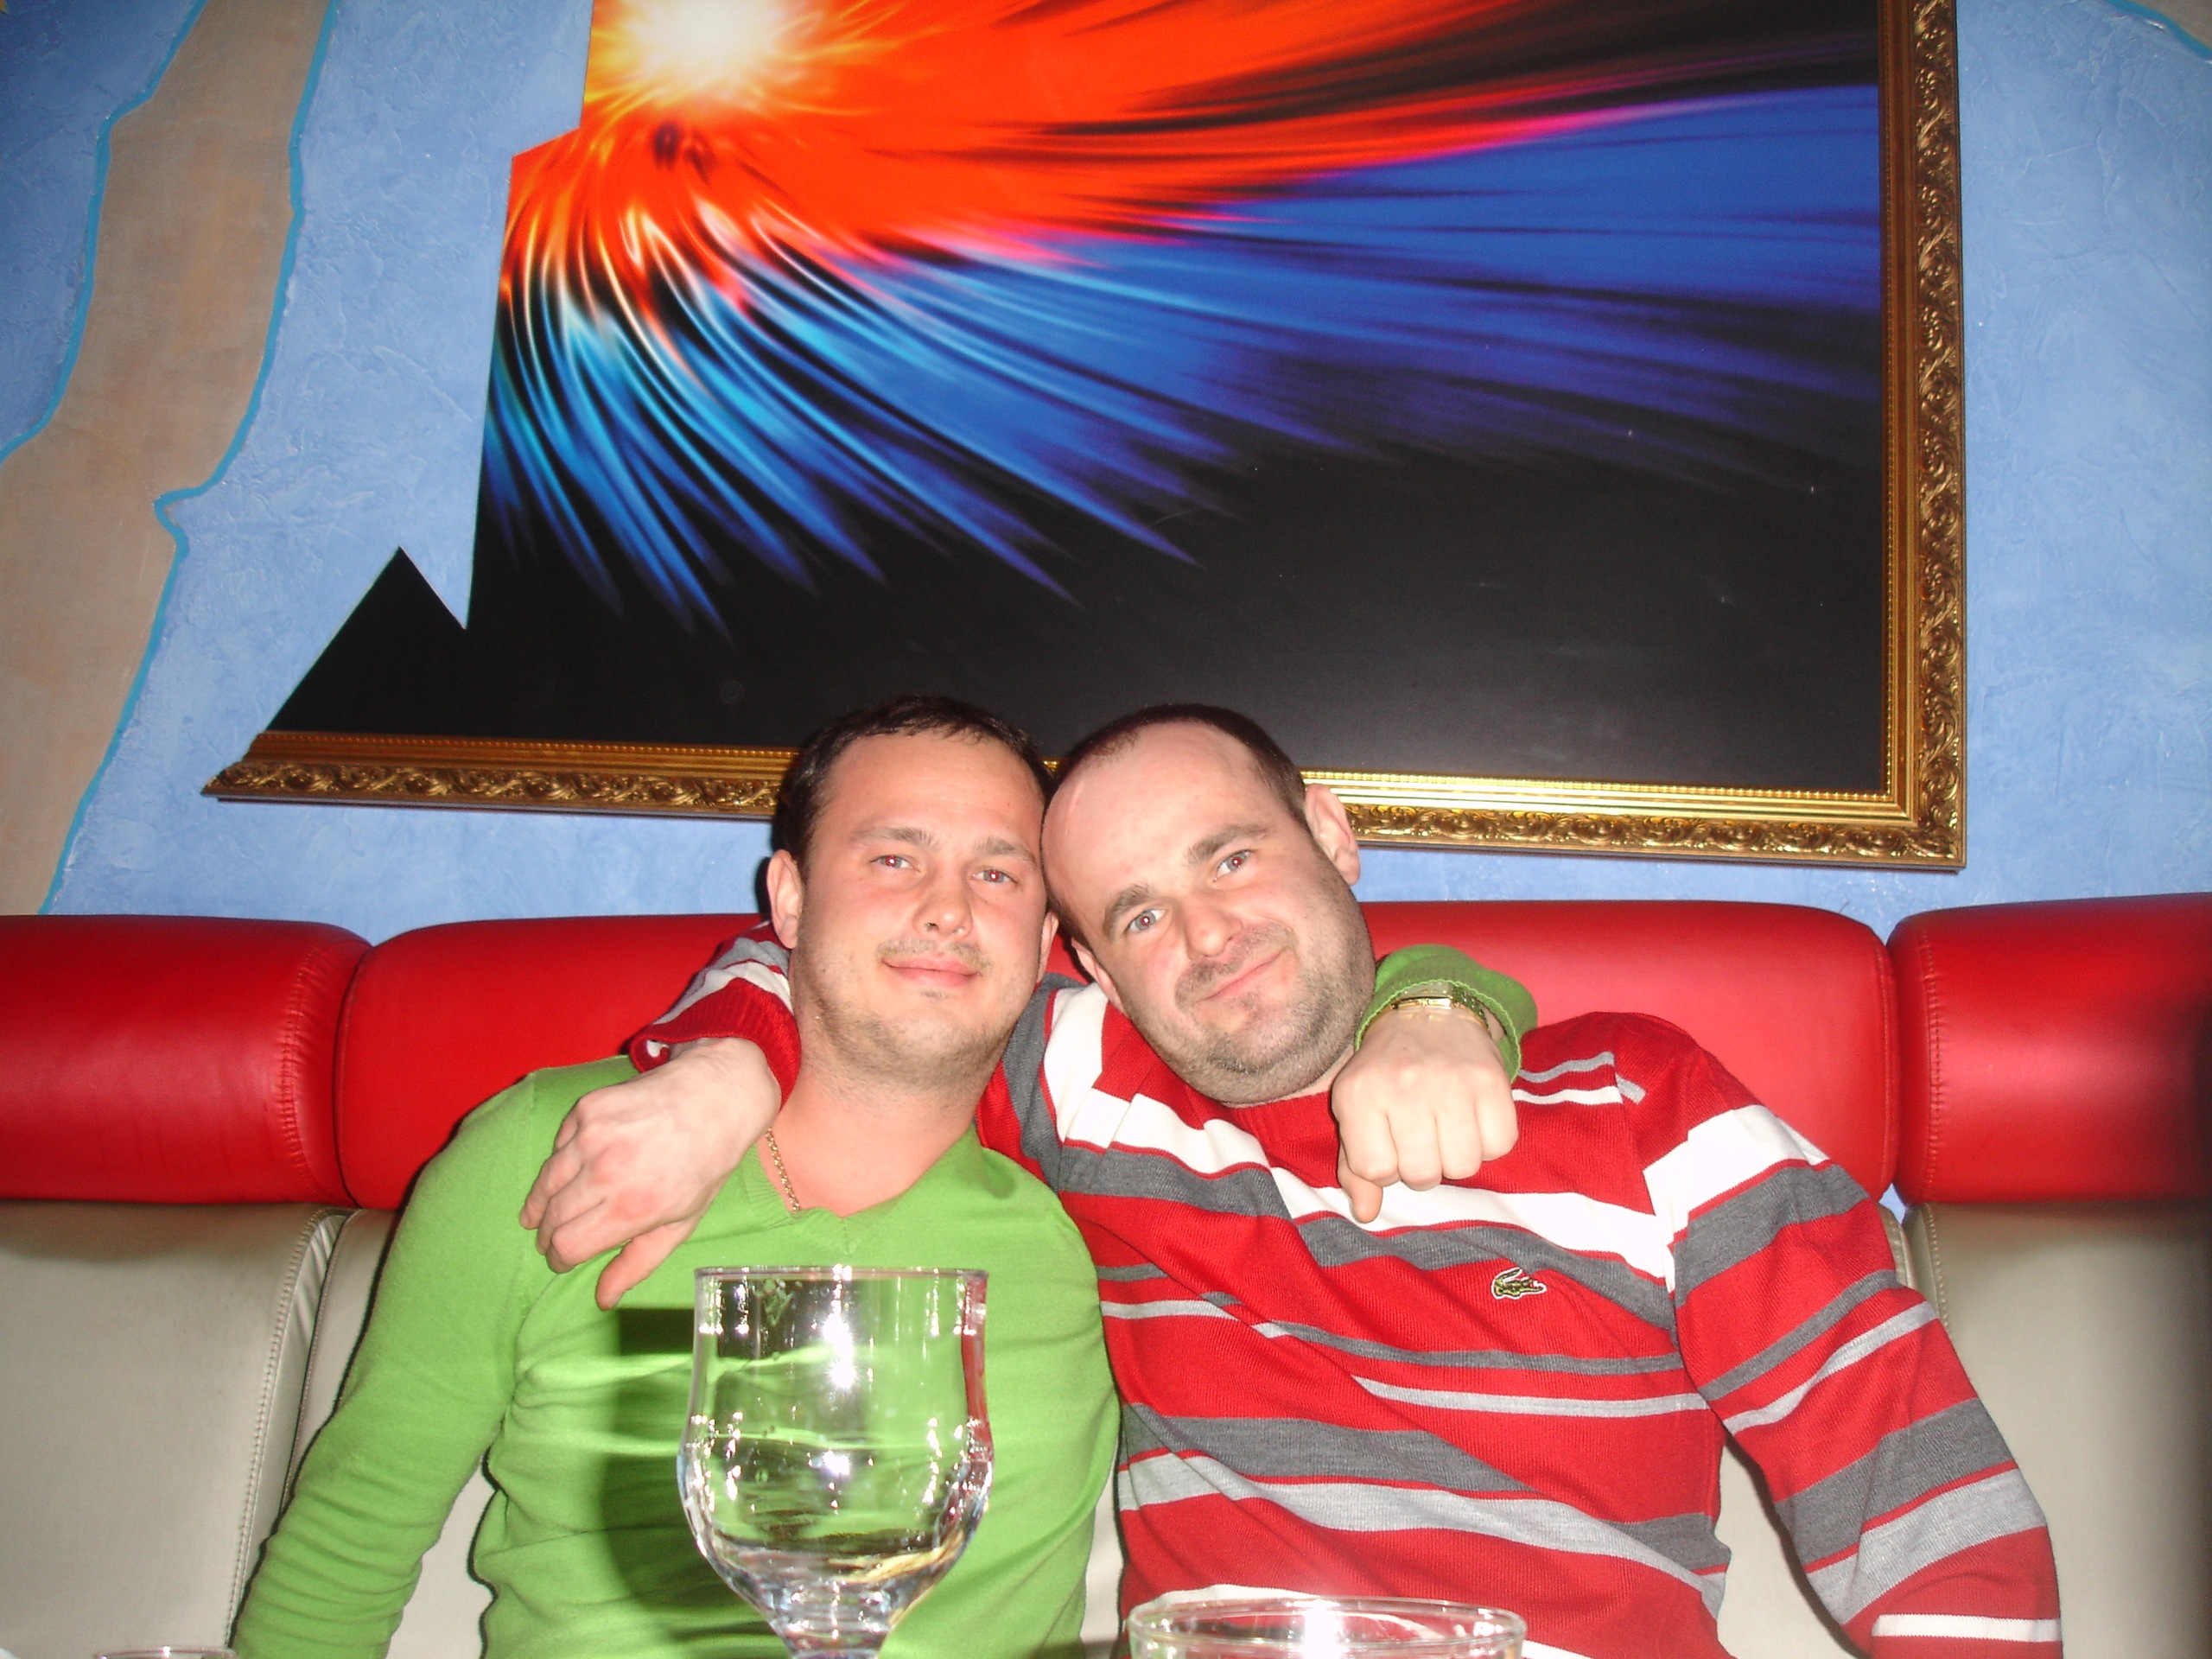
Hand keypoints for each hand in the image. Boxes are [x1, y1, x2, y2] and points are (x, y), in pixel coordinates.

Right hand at [519, 1038, 782, 1307]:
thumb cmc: (704, 1167)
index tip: (562, 1260)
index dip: (559, 1259)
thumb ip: (638, 1262)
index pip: (567, 1246)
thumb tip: (603, 1299)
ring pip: (546, 1183)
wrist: (713, 1098)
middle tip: (549, 1240)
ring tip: (541, 1214)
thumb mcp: (681, 1223)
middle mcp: (606, 1172)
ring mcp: (591, 1137)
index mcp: (631, 1207)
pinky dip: (559, 1164)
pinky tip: (568, 1172)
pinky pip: (557, 1147)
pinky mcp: (585, 1109)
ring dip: (541, 1203)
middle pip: (551, 1217)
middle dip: (548, 1235)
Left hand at [1330, 1004, 1517, 1222]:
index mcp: (1360, 1093)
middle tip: (1421, 1138)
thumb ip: (1354, 1167)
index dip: (1385, 1166)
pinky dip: (1489, 1143)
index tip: (1389, 1142)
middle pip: (1422, 1175)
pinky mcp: (1492, 1080)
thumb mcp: (1355, 1112)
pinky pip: (1499, 1146)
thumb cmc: (1386, 1075)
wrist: (1428, 1015)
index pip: (1375, 1170)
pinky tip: (1472, 1120)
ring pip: (1464, 1166)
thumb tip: (1366, 1214)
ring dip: (1456, 1157)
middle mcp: (1404, 1084)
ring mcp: (1451, 1081)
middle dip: (1422, 1167)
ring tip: (1446, 1129)